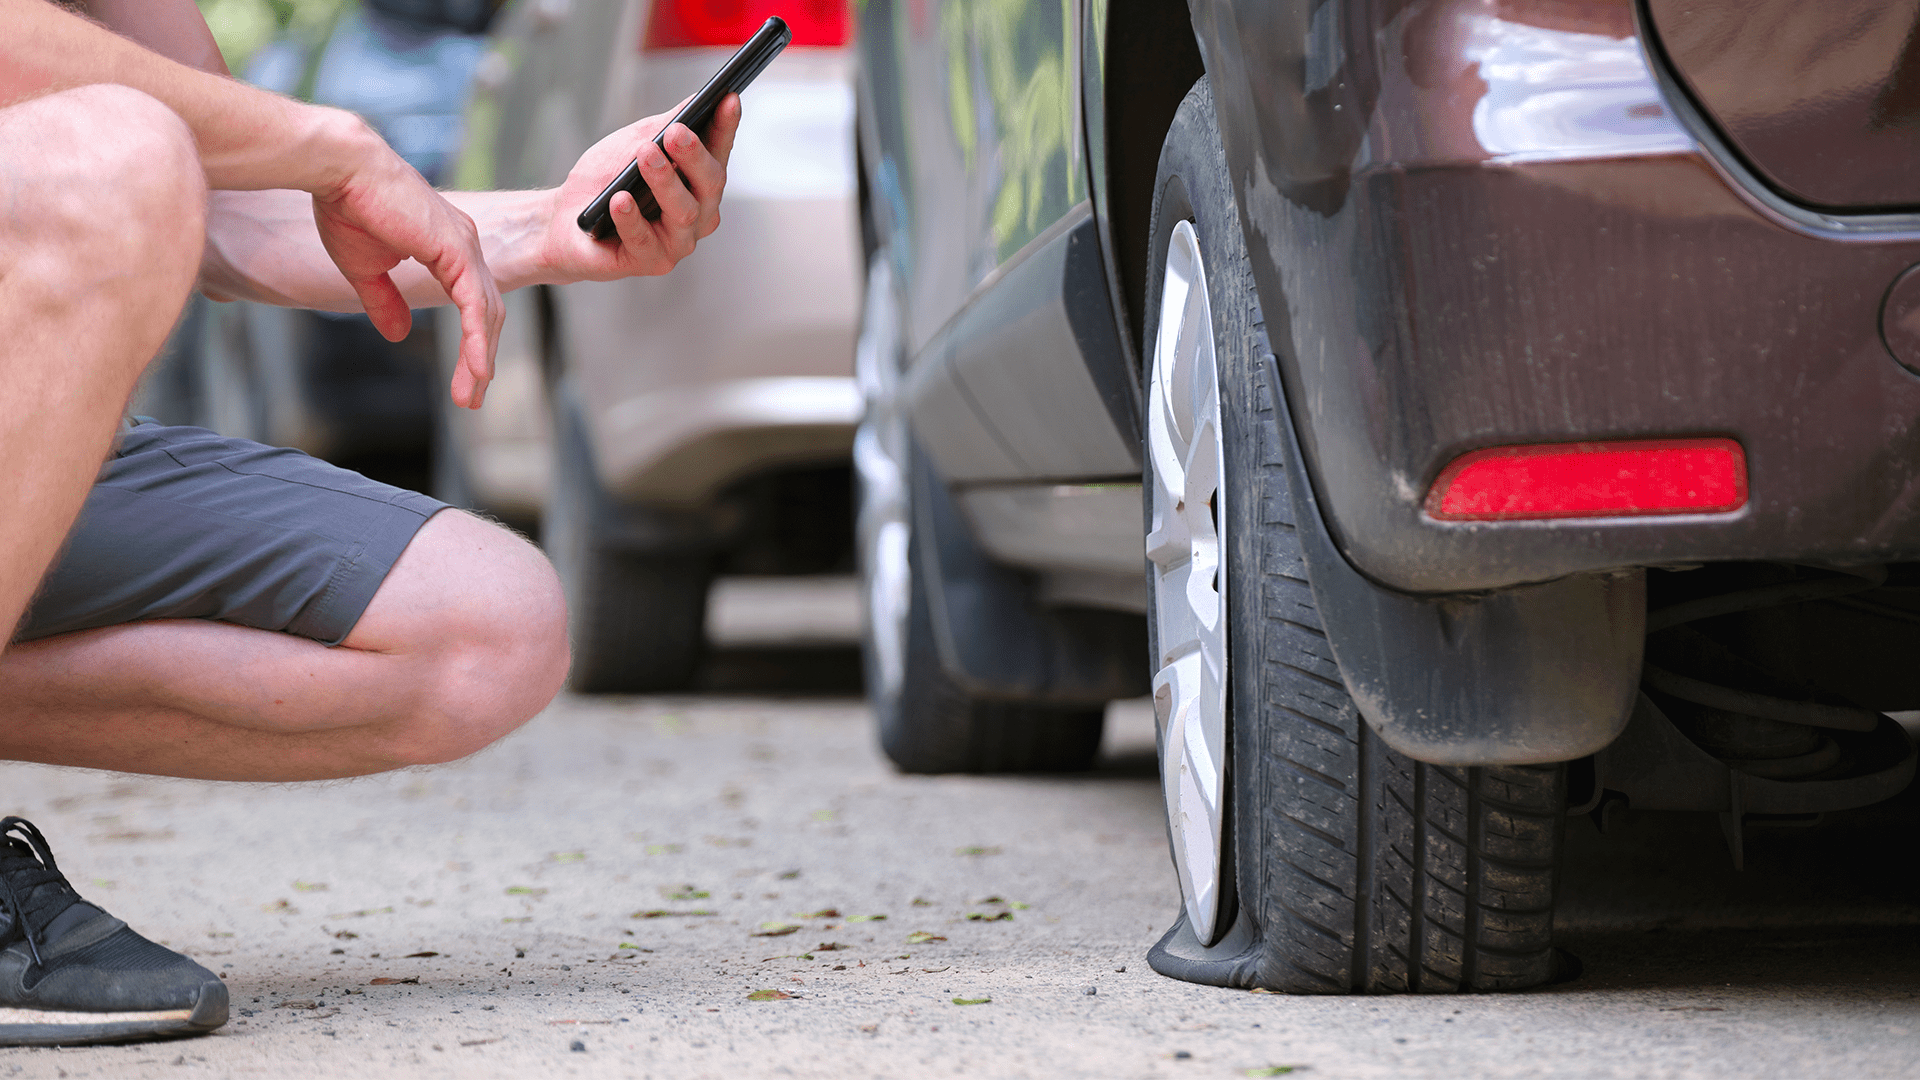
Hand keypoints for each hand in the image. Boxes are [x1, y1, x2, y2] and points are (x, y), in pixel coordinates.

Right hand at [310, 123, 503, 408]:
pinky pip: (474, 304)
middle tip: (470, 398)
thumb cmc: (347, 207)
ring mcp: (464, 246)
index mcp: (449, 247)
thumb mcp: (366, 269)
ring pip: (485, 313)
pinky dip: (477, 339)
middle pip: (486, 313)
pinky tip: (477, 370)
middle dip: (480, 358)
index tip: (464, 379)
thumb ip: (385, 301)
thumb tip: (398, 335)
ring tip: (470, 395)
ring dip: (479, 359)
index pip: (471, 303)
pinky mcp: (455, 249)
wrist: (339, 170)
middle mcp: (464, 246)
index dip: (471, 342)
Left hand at [537, 93, 739, 283]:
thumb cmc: (603, 181)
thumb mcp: (633, 143)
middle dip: (695, 156)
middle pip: (710, 185)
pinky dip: (631, 218)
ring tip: (644, 155)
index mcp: (697, 184)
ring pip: (684, 213)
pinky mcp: (651, 261)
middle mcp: (697, 214)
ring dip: (664, 181)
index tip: (729, 99)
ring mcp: (677, 241)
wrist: (563, 218)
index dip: (726, 127)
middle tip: (676, 133)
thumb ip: (664, 126)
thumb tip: (695, 101)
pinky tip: (619, 200)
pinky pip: (645, 240)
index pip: (719, 153)